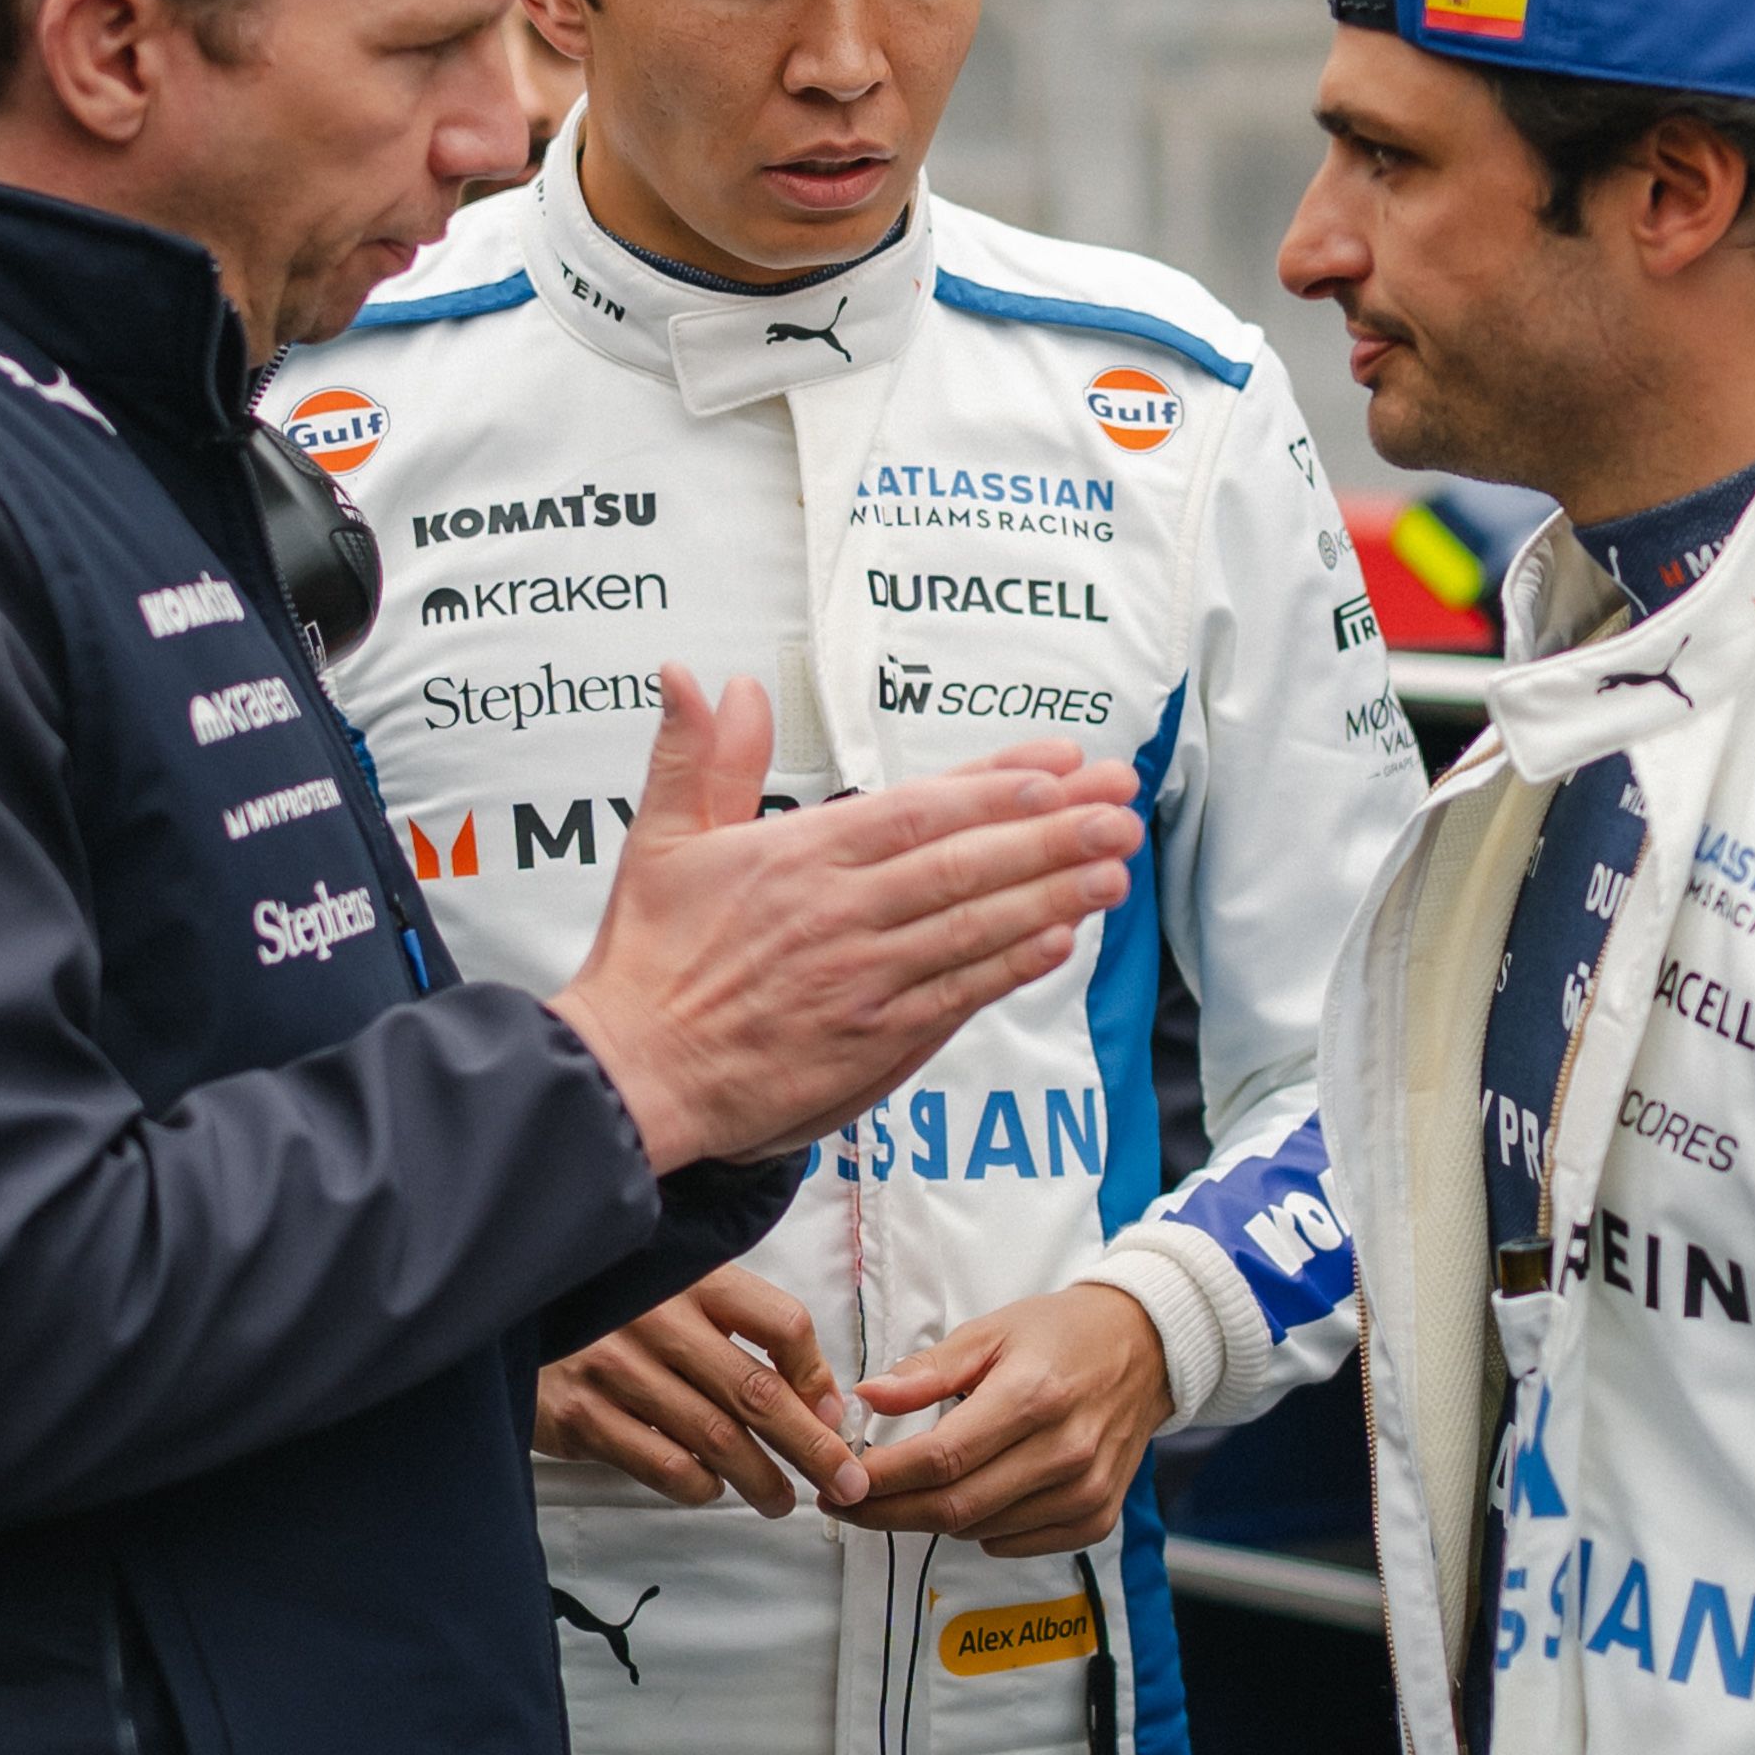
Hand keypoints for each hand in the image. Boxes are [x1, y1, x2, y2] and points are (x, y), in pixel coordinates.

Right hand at [537, 1263, 865, 1513]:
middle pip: (758, 1393)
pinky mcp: (579, 1414)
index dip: (817, 1378)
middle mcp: (655, 1317)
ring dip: (762, 1480)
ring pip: (716, 1439)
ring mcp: (613, 1367)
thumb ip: (739, 1331)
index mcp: (690, 1278)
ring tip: (780, 1500)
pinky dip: (700, 1486)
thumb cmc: (606, 1311)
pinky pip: (664, 1465)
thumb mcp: (672, 1294)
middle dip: (811, 1448)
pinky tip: (712, 1489)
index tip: (832, 1417)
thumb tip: (819, 1402)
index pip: (782, 1323)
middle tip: (843, 1483)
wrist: (502, 1313)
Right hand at [553, 676, 1136, 1175]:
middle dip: (1054, 829)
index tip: (1061, 762)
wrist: (633, 1074)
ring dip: (1052, 893)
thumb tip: (706, 680)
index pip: (920, 808)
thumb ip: (699, 758)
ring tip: (1114, 864)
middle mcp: (842, 913)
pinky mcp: (871, 1043)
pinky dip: (1010, 965)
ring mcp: (862, 980)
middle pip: (967, 861)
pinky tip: (1059, 939)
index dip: (998, 783)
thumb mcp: (661, 841)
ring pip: (974, 926)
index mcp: (800, 856)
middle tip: (1121, 802)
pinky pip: (957, 995)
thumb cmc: (649, 959)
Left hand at [842, 1281, 1171, 1552]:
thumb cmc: (1062, 1336)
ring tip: (904, 1493)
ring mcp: (1084, 1491)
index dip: (882, 1479)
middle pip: (955, 1507)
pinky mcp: (1096, 1518)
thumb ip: (927, 1372)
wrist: (1147, 1350)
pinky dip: (979, 1529)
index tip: (842, 1480)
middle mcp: (1064, 1451)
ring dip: (930, 1518)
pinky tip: (970, 1497)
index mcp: (1032, 1397)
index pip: (941, 1459)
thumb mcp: (990, 1333)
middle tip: (848, 1503)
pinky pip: (1014, 1543)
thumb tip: (867, 1399)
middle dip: (888, 1512)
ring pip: (979, 1530)